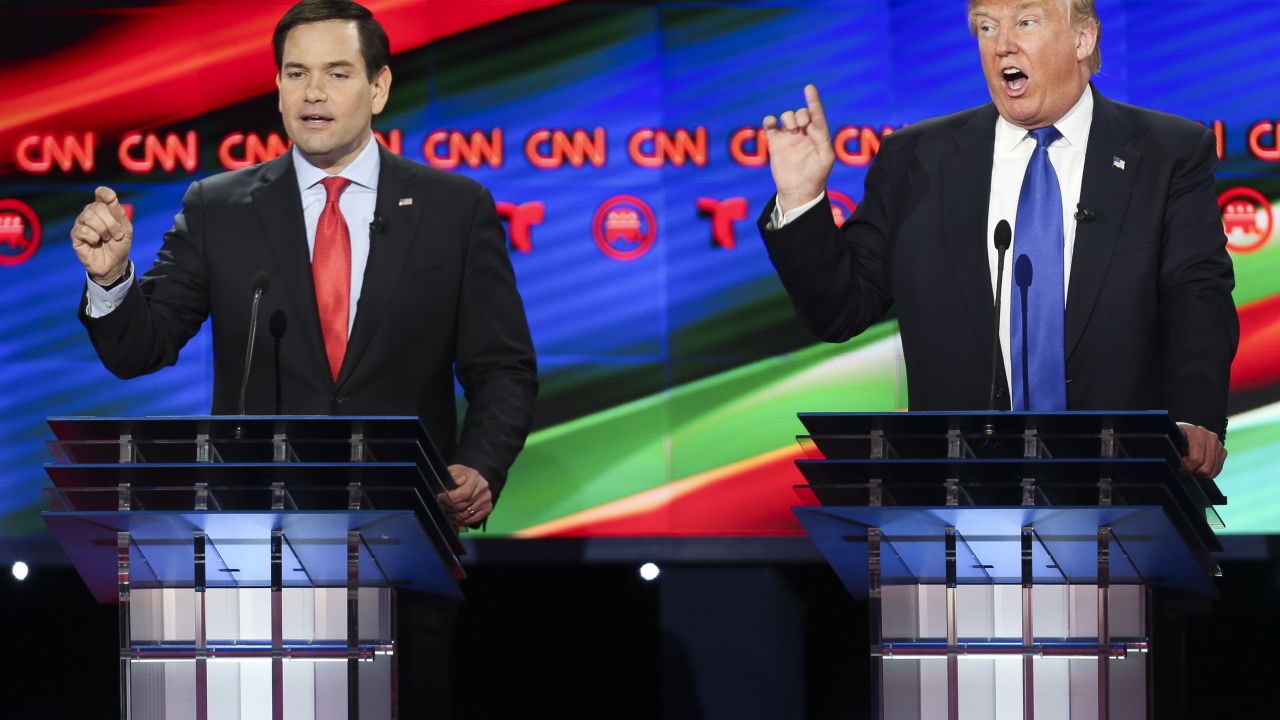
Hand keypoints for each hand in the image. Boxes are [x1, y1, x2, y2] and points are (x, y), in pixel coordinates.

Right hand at [71, 186, 131, 283]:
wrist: (114, 264)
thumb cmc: (119, 245)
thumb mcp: (126, 229)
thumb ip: (119, 213)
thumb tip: (111, 198)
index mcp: (105, 209)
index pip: (101, 193)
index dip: (105, 193)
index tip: (111, 198)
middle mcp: (91, 213)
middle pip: (98, 207)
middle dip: (111, 222)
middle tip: (116, 235)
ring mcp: (82, 223)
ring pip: (88, 216)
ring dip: (103, 230)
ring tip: (107, 239)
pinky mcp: (75, 234)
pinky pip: (83, 230)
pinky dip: (93, 238)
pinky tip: (95, 243)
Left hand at [443, 464, 492, 527]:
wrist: (471, 479)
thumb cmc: (459, 476)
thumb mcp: (453, 471)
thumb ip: (453, 476)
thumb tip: (458, 482)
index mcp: (474, 475)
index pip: (463, 494)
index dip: (449, 499)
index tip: (440, 498)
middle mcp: (483, 486)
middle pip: (463, 505)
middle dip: (450, 508)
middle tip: (442, 507)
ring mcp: (487, 498)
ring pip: (467, 514)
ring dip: (455, 516)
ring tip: (448, 512)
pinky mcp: (488, 507)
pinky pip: (474, 519)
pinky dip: (464, 521)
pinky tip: (456, 518)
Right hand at [763, 84, 836, 212]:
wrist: (798, 190)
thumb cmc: (816, 176)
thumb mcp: (826, 157)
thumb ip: (822, 138)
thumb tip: (810, 125)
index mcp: (818, 135)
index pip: (817, 114)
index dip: (814, 101)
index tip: (809, 88)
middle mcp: (804, 133)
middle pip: (801, 113)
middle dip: (801, 115)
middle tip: (801, 128)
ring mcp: (789, 137)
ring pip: (787, 116)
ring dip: (788, 118)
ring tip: (791, 131)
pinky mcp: (775, 142)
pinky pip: (770, 125)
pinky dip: (770, 120)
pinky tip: (772, 124)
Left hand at [1177, 423, 1226, 478]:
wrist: (1184, 431)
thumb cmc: (1176, 437)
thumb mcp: (1171, 439)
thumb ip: (1173, 449)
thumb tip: (1177, 461)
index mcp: (1198, 433)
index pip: (1196, 459)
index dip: (1186, 467)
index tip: (1180, 467)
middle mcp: (1211, 437)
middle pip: (1206, 467)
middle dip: (1194, 471)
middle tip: (1185, 469)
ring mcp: (1218, 444)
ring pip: (1212, 470)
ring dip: (1200, 472)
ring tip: (1191, 467)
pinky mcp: (1222, 451)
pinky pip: (1217, 469)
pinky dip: (1208, 472)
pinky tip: (1199, 467)